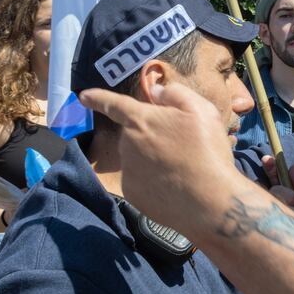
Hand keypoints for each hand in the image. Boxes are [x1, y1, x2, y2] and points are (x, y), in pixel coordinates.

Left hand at [80, 83, 240, 233]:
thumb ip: (175, 93)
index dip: (98, 97)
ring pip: (136, 156)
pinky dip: (151, 179)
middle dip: (150, 133)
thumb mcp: (201, 110)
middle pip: (134, 132)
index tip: (84, 96)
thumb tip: (155, 91)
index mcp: (141, 120)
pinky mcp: (132, 194)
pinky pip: (138, 179)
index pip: (113, 103)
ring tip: (180, 166)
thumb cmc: (207, 151)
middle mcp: (127, 144)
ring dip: (151, 157)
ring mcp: (127, 171)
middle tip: (180, 143)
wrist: (209, 202)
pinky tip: (173, 183)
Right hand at [268, 165, 293, 234]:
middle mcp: (279, 203)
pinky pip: (276, 202)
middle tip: (281, 178)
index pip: (276, 179)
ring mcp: (275, 210)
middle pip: (273, 185)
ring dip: (289, 197)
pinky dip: (289, 204)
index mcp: (287, 196)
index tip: (267, 159)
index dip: (271, 168)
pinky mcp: (272, 218)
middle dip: (278, 181)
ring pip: (275, 193)